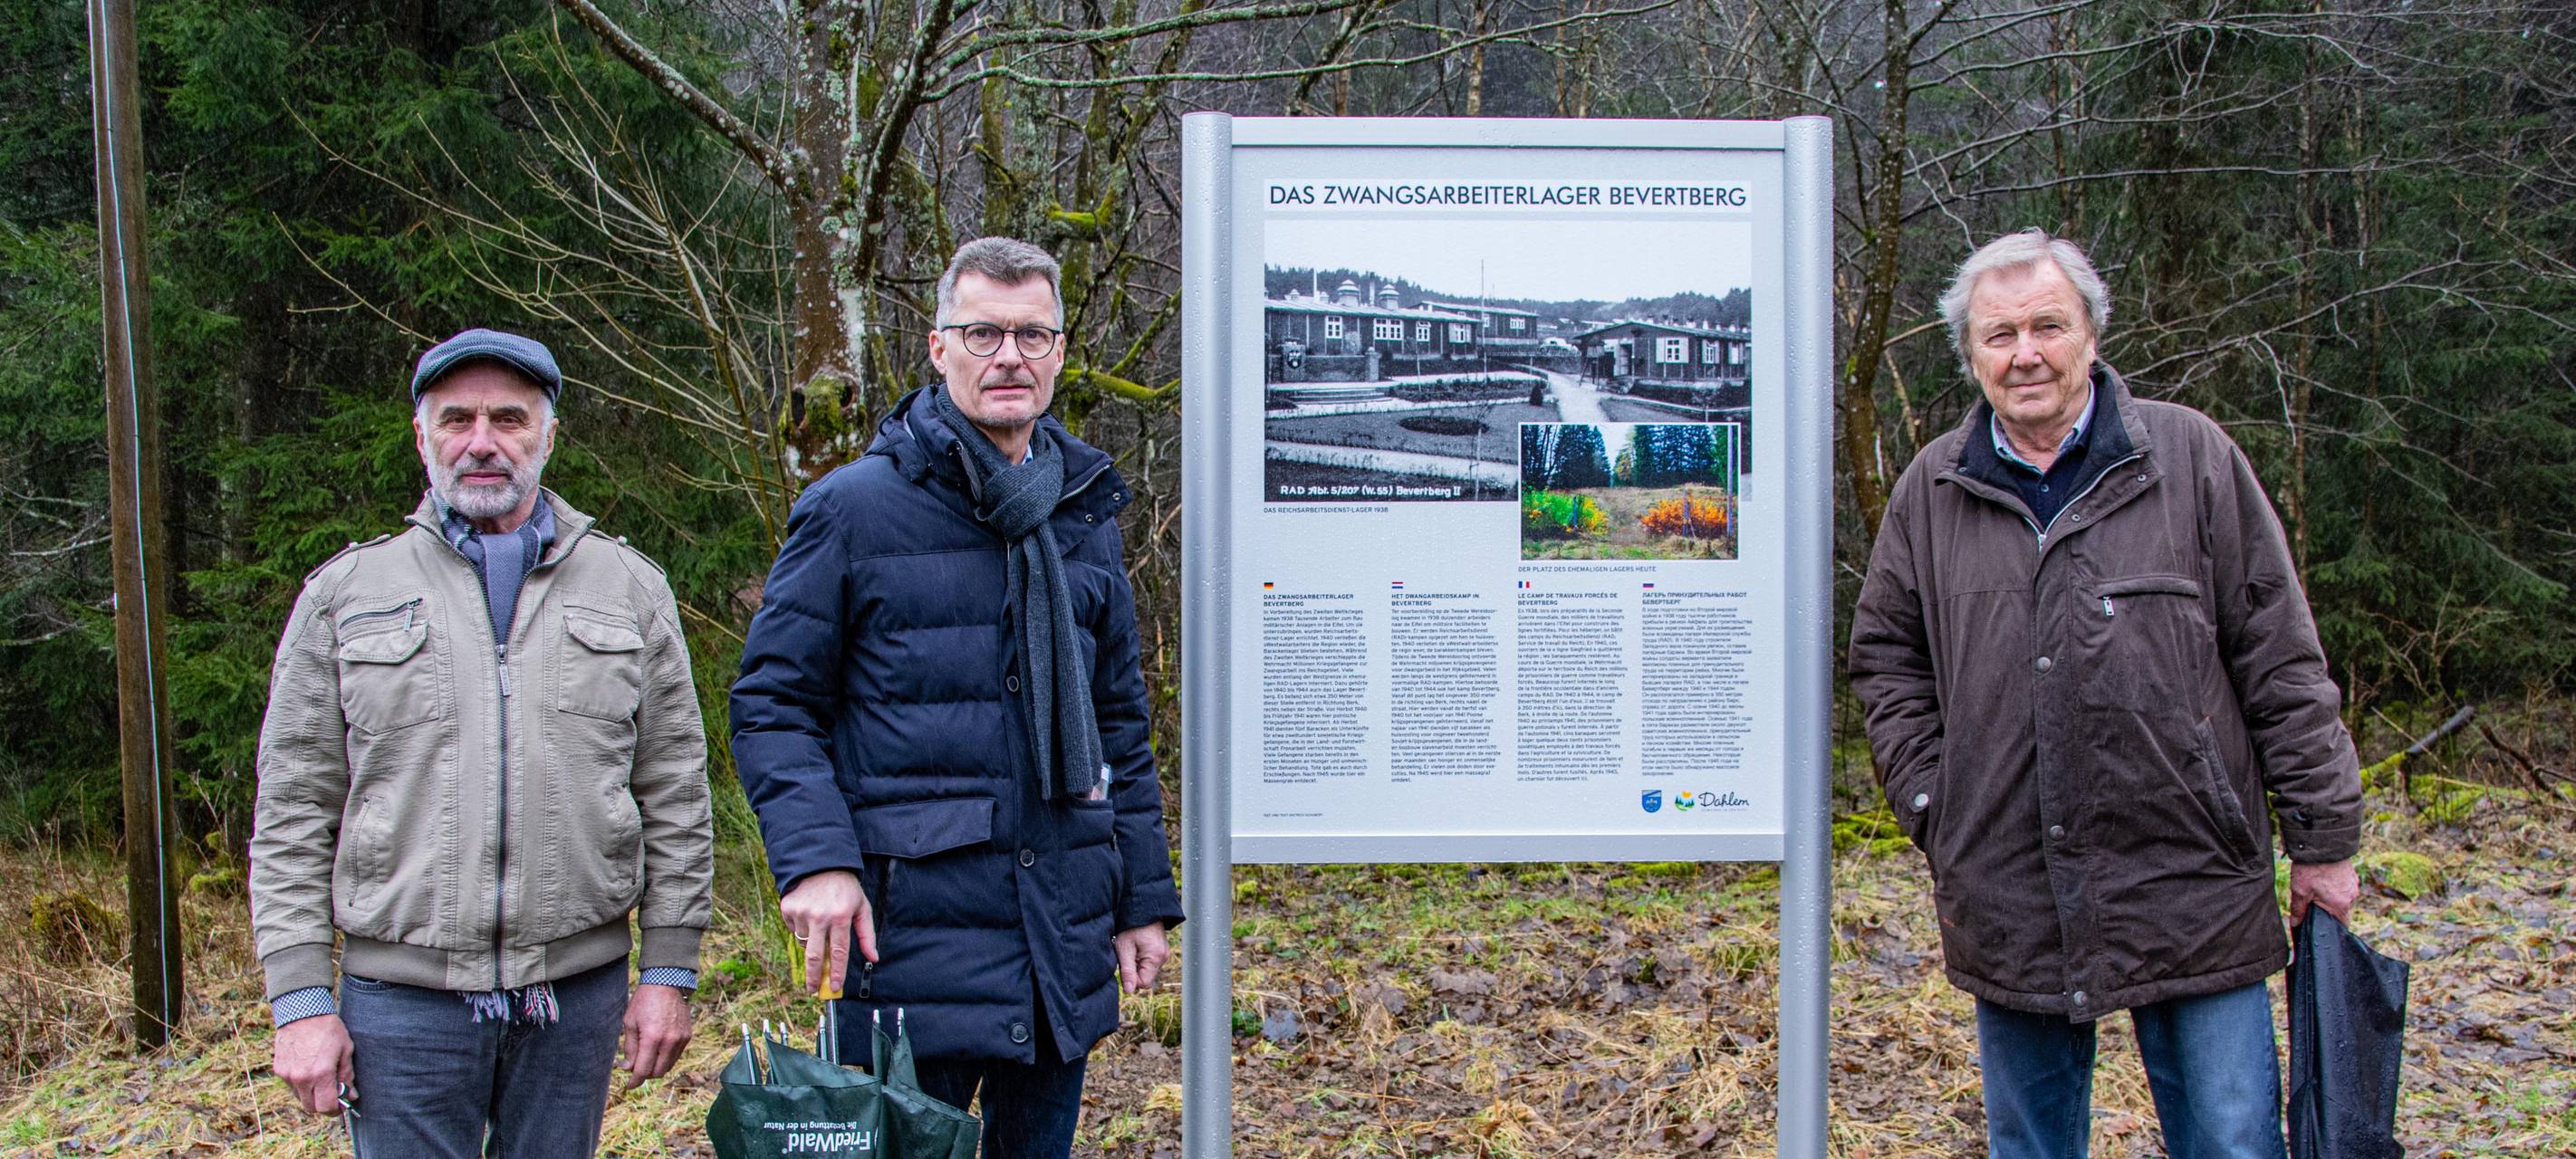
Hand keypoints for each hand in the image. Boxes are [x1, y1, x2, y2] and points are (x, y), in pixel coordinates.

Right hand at [273, 1014, 354, 1115]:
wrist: (302, 1011)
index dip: (336, 1110)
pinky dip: (301, 1084)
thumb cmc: (328, 1029)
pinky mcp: (278, 1070)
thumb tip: (351, 1096)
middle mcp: (301, 1078)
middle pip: (311, 1108)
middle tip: (333, 1093)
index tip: (342, 1104)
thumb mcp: (346, 1050)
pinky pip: (291, 1086)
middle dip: (323, 1104)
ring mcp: (287, 1075)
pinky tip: (308, 1069)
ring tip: (320, 1076)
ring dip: (311, 1094)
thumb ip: (347, 1076)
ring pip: (300, 1098)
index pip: (326, 1107)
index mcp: (320, 1074)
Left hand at [620, 984, 693, 1089]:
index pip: (643, 1070)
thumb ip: (629, 1048)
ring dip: (656, 1067)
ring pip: (668, 1066)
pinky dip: (666, 1058)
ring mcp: (680, 1039)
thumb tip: (627, 1068)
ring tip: (646, 1057)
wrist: (667, 983)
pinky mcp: (687, 1036)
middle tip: (636, 1068)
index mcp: (652, 1038)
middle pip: (657, 1072)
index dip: (635, 1081)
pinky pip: (676, 1055)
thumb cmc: (644, 1001)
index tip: (629, 1086)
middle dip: (645, 1074)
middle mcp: (669, 1041)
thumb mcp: (630, 1023)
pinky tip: (658, 1048)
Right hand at [779, 869, 875, 993]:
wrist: (820, 863)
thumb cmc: (845, 888)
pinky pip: (794, 929)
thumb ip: (867, 935)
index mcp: (840, 916)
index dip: (837, 973)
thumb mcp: (862, 907)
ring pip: (804, 942)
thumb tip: (874, 958)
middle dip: (814, 977)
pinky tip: (809, 916)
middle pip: (815, 956)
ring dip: (812, 944)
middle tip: (813, 990)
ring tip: (820, 928)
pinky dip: (801, 930)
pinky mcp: (788, 908)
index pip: (839, 952)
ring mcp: (802, 912)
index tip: (835, 987)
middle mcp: (819, 916)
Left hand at [1114, 923, 1170, 993]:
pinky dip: (1141, 957)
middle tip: (1127, 954)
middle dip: (1134, 969)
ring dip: (1137, 963)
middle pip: (1146, 976)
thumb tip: (1129, 991)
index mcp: (1156, 958)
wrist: (1141, 908)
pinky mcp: (1161, 950)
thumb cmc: (1131, 926)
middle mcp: (1163, 957)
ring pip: (1147, 969)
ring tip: (1131, 947)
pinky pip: (1150, 961)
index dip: (1131, 978)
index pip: (1143, 983)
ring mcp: (1163, 953)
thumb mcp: (1124, 949)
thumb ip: (1127, 971)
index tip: (1124, 964)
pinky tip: (1137, 946)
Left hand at [2289, 857, 2359, 924]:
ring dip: (2331, 896)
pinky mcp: (2352, 875)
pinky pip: (2344, 886)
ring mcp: (2353, 885)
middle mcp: (2351, 897)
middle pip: (2340, 910)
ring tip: (2316, 887)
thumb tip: (2295, 924)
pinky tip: (2323, 878)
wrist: (2321, 844)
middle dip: (2327, 908)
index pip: (2341, 924)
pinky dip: (2335, 886)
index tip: (2321, 925)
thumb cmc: (2311, 869)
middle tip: (2312, 902)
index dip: (2331, 926)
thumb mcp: (2300, 891)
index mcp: (2340, 905)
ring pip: (2342, 897)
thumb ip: (2298, 910)